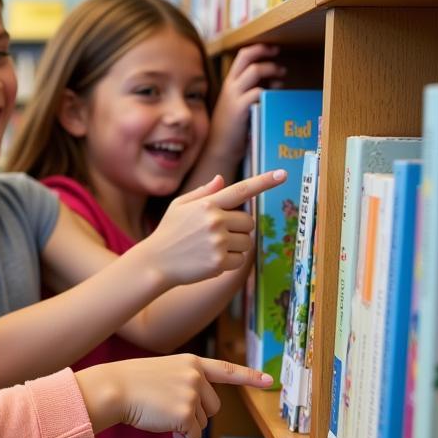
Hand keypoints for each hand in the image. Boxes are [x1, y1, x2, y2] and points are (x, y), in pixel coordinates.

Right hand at [75, 354, 272, 437]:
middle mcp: (196, 375)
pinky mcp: (185, 413)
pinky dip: (181, 437)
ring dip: (186, 425)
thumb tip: (198, 414)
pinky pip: (193, 436)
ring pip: (203, 422)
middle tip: (169, 409)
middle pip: (214, 406)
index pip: (226, 369)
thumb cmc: (131, 383)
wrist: (112, 389)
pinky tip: (162, 425)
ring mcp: (191, 394)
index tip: (270, 381)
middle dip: (197, 414)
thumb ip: (186, 382)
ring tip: (160, 413)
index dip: (250, 376)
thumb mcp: (163, 372)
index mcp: (191, 362)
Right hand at [144, 169, 285, 285]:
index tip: (282, 174)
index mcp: (207, 204)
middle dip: (239, 229)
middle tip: (218, 236)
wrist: (154, 262)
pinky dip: (230, 262)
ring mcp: (218, 242)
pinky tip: (211, 261)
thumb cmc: (168, 232)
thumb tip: (222, 180)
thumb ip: (203, 193)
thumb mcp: (179, 206)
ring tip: (212, 249)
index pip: (241, 190)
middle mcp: (215, 220)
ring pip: (247, 242)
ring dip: (236, 246)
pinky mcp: (219, 262)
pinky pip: (240, 260)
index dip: (264, 182)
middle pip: (249, 222)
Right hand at [208, 44, 284, 163]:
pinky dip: (269, 92)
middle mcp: (230, 87)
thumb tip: (272, 84)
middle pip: (247, 57)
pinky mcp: (239, 108)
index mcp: (229, 84)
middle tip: (278, 53)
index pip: (242, 57)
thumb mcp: (237, 106)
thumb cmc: (231, 129)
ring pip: (255, 71)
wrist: (218, 149)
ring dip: (271, 70)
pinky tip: (275, 97)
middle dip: (265, 52)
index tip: (272, 49)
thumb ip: (250, 93)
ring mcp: (234, 97)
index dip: (258, 49)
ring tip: (281, 77)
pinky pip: (258, 92)